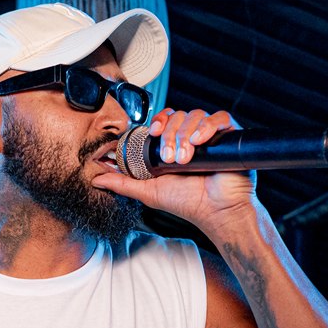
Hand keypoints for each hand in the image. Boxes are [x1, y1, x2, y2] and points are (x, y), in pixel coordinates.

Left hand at [91, 108, 255, 233]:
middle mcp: (193, 137)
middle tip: (171, 158)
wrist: (216, 212)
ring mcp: (212, 136)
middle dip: (171, 133)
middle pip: (178, 115)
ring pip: (196, 115)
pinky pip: (220, 118)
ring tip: (186, 158)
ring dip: (186, 134)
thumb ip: (123, 183)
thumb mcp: (149, 191)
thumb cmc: (187, 203)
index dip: (159, 121)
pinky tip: (201, 141)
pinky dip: (208, 126)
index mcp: (175, 144)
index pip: (165, 119)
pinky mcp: (230, 137)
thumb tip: (97, 178)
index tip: (154, 132)